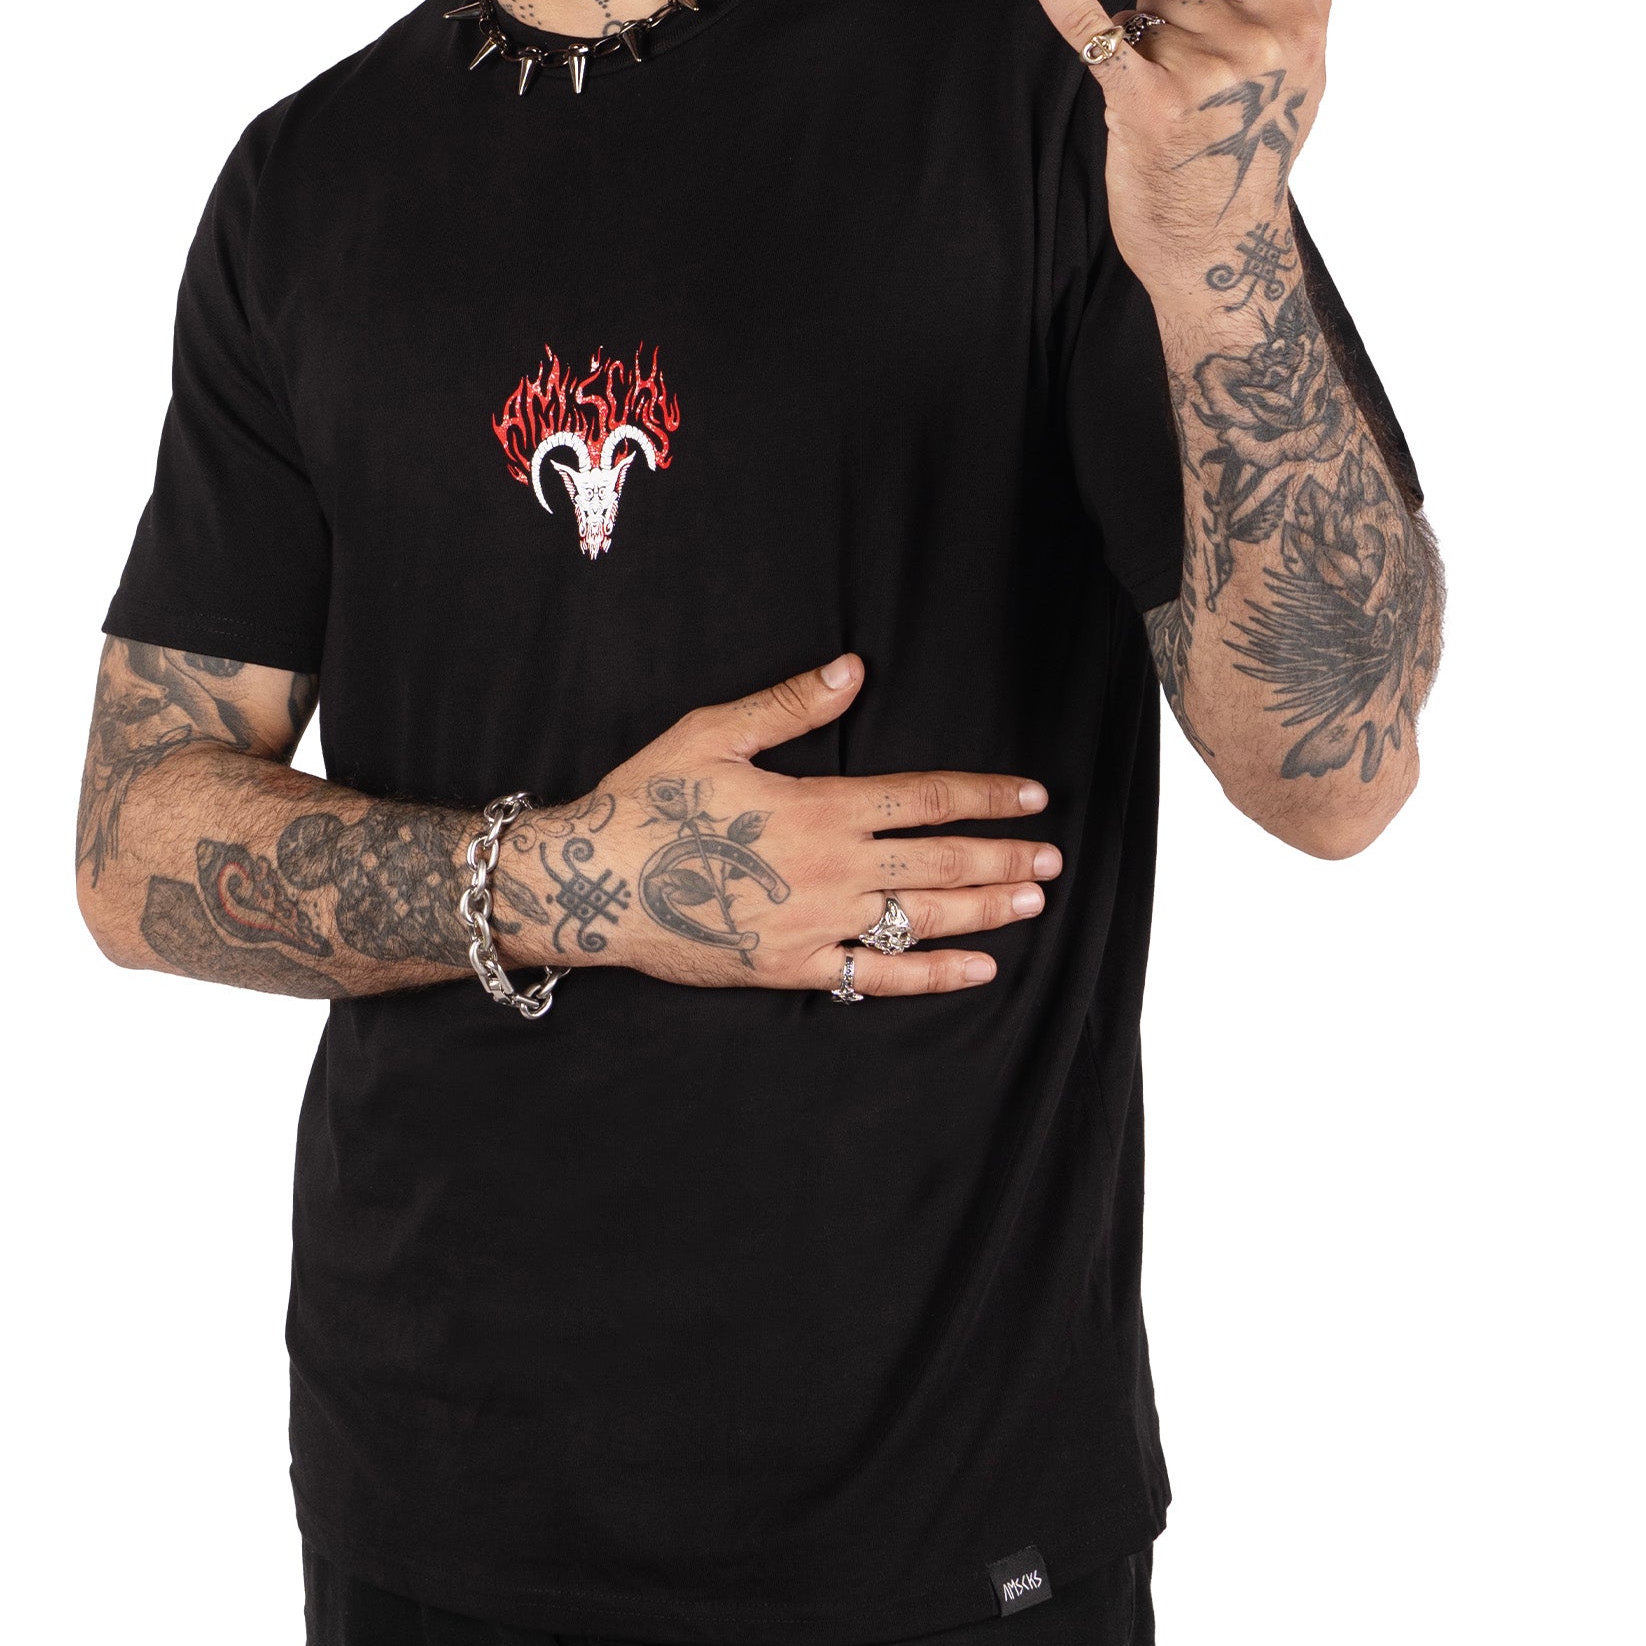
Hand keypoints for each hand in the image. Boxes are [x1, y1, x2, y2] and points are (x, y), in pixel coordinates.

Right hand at [499, 656, 1058, 997]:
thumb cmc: (646, 801)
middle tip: (1052, 856)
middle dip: (1002, 856)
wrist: (592, 884)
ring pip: (921, 916)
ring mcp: (816, 923)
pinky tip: (977, 968)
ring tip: (1032, 900)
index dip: (986, 795)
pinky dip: (932, 974)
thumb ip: (790, 706)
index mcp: (817, 805)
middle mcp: (830, 868)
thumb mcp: (713, 734)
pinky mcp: (793, 969)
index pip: (924, 797)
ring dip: (984, 908)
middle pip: (938, 859)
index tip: (1033, 795)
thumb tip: (853, 669)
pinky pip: (878, 977)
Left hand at [1000, 0, 1338, 293]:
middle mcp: (1257, 37)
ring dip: (1138, 57)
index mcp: (1295, 17)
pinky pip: (1089, 23)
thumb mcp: (1306, 68)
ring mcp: (1204, 71)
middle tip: (1193, 99)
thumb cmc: (1260, 154)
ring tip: (1171, 114)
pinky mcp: (1147, 102)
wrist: (1225, 249)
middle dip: (1166, 32)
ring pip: (1138, 14)